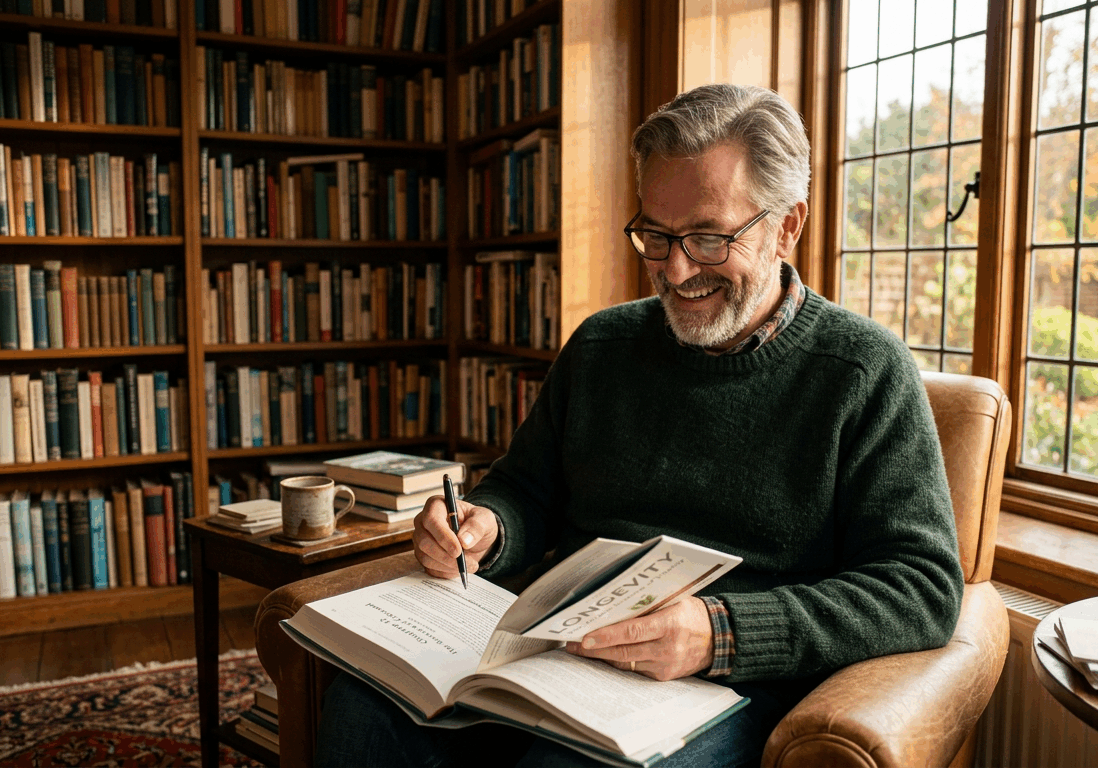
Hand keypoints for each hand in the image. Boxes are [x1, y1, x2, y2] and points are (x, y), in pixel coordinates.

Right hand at [413, 496, 497, 579]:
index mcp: (436, 506)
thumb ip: (476, 526)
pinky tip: (459, 568)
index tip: (458, 550)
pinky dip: (445, 572)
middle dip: (446, 555)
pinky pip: (429, 568)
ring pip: (425, 557)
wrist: (475, 538)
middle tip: (467, 562)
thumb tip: (464, 540)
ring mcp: (421, 540)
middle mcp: (423, 522)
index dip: (443, 536)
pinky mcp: (423, 556)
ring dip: (448, 565)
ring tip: (468, 565)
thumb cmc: (477, 523)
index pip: (431, 520)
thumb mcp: (485, 519)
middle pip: (424, 541)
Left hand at [564, 597, 713, 680]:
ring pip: (627, 663)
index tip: (585, 637)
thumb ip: (647, 606)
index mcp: (670, 624)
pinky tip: (604, 657)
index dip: (607, 636)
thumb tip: (613, 607)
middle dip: (595, 649)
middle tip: (573, 646)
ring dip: (602, 657)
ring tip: (582, 651)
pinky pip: (636, 670)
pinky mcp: (665, 676)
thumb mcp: (673, 601)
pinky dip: (619, 663)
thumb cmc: (692, 613)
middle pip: (624, 651)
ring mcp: (666, 664)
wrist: (718, 637)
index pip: (632, 631)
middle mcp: (668, 647)